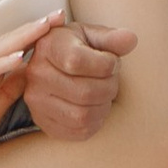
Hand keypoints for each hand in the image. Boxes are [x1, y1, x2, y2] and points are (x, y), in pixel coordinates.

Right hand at [0, 13, 63, 167]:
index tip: (61, 27)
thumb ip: (5, 95)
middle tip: (59, 13)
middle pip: (7, 44)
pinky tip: (19, 56)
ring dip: (21, 38)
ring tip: (44, 25)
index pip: (12, 51)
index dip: (36, 38)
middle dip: (34, 29)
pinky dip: (0, 64)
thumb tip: (30, 76)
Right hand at [22, 21, 135, 142]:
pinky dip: (96, 121)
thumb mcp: (92, 35)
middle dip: (109, 87)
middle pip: (84, 92)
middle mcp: (36, 75)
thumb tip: (130, 39)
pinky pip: (80, 132)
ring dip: (104, 106)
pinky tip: (95, 106)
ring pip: (83, 115)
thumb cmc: (76, 47)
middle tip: (111, 79)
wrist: (53, 66)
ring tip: (104, 93)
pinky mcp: (45, 122)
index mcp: (47, 47)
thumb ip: (112, 38)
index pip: (77, 61)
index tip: (112, 62)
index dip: (105, 64)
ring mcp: (37, 102)